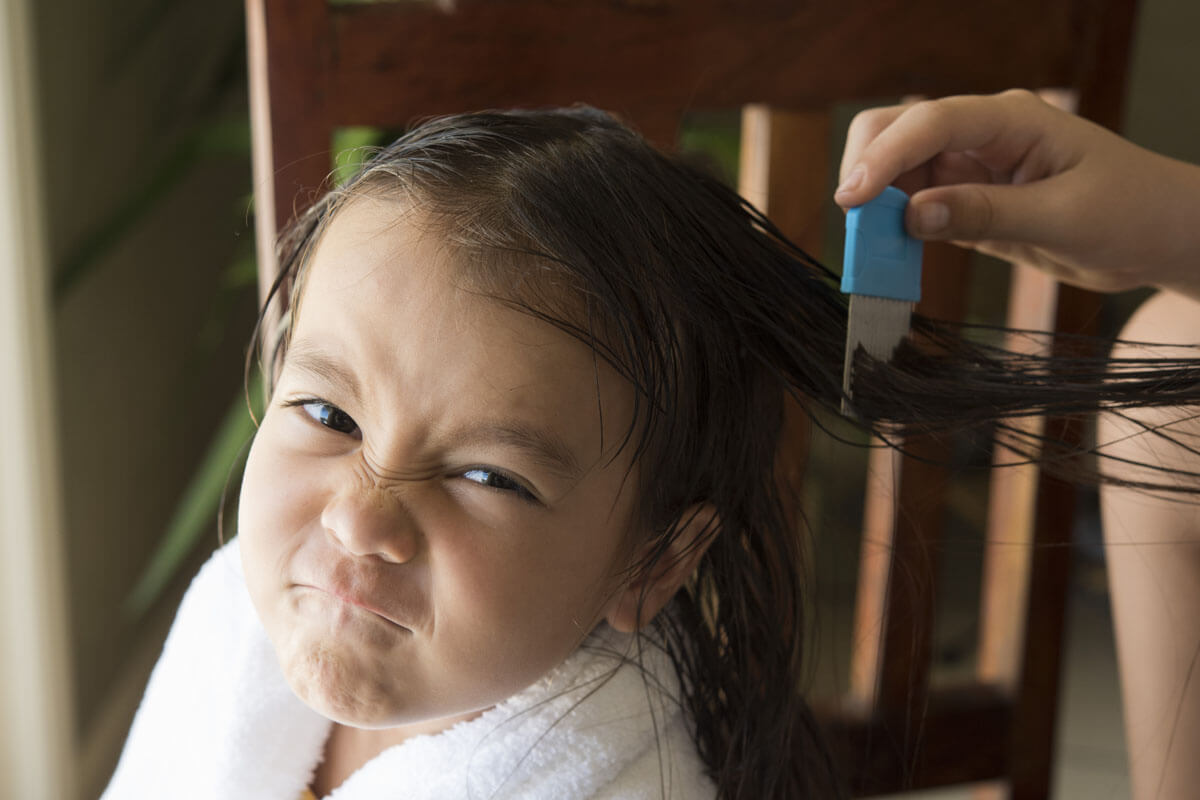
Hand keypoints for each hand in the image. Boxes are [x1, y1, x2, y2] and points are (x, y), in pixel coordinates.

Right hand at [834, 89, 1199, 297]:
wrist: (1159, 236)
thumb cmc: (1130, 212)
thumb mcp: (1062, 217)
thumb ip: (985, 214)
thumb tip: (913, 217)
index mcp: (1012, 119)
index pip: (931, 123)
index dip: (885, 156)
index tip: (853, 199)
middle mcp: (982, 135)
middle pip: (897, 131)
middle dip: (867, 171)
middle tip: (854, 224)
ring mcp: (971, 168)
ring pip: (898, 174)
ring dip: (877, 208)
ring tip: (870, 250)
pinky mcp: (967, 202)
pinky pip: (915, 210)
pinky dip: (895, 231)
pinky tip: (890, 255)